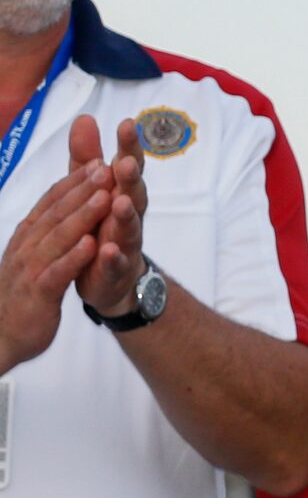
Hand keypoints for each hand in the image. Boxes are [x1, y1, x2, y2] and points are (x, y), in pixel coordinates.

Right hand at [0, 160, 109, 371]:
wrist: (1, 337)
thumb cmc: (22, 294)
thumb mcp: (34, 256)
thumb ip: (47, 230)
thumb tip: (62, 203)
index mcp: (28, 236)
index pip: (52, 202)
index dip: (74, 181)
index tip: (98, 161)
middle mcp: (27, 247)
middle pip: (56, 213)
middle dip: (82, 189)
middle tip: (107, 166)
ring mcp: (31, 269)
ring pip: (58, 237)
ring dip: (82, 215)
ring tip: (105, 195)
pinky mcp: (38, 294)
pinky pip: (58, 272)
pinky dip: (74, 257)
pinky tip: (92, 244)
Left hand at [69, 114, 148, 317]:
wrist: (112, 277)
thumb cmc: (103, 225)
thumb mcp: (92, 188)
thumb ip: (88, 157)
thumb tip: (85, 118)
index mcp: (122, 191)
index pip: (127, 164)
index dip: (128, 145)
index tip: (126, 124)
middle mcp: (129, 214)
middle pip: (134, 193)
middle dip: (131, 178)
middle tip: (127, 162)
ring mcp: (125, 242)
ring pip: (129, 227)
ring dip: (127, 215)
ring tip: (121, 202)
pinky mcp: (116, 268)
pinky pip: (117, 262)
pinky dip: (114, 256)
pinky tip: (110, 250)